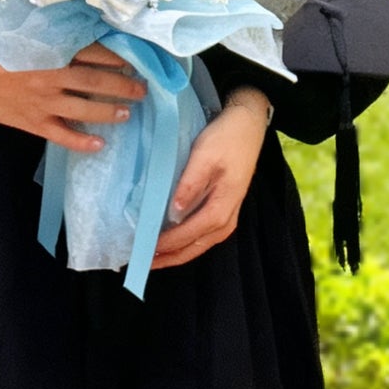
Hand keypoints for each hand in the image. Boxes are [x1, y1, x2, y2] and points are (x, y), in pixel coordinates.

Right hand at [0, 39, 146, 152]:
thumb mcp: (26, 35)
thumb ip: (55, 35)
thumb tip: (89, 31)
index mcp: (49, 50)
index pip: (93, 51)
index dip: (117, 56)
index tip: (135, 59)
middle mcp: (49, 76)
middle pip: (95, 81)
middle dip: (122, 85)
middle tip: (142, 88)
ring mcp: (41, 103)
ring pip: (84, 109)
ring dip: (109, 112)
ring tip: (127, 113)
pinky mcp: (32, 123)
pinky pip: (62, 136)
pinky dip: (81, 142)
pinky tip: (99, 145)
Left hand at [150, 89, 269, 270]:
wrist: (248, 125)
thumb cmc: (226, 138)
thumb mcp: (205, 156)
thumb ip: (190, 185)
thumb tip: (173, 214)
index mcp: (220, 209)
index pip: (187, 236)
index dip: (164, 245)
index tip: (140, 250)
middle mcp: (226, 221)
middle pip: (193, 248)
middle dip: (167, 258)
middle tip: (140, 263)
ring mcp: (227, 218)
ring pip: (198, 246)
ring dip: (175, 253)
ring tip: (151, 256)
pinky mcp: (225, 210)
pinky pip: (202, 236)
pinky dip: (185, 243)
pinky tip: (171, 240)